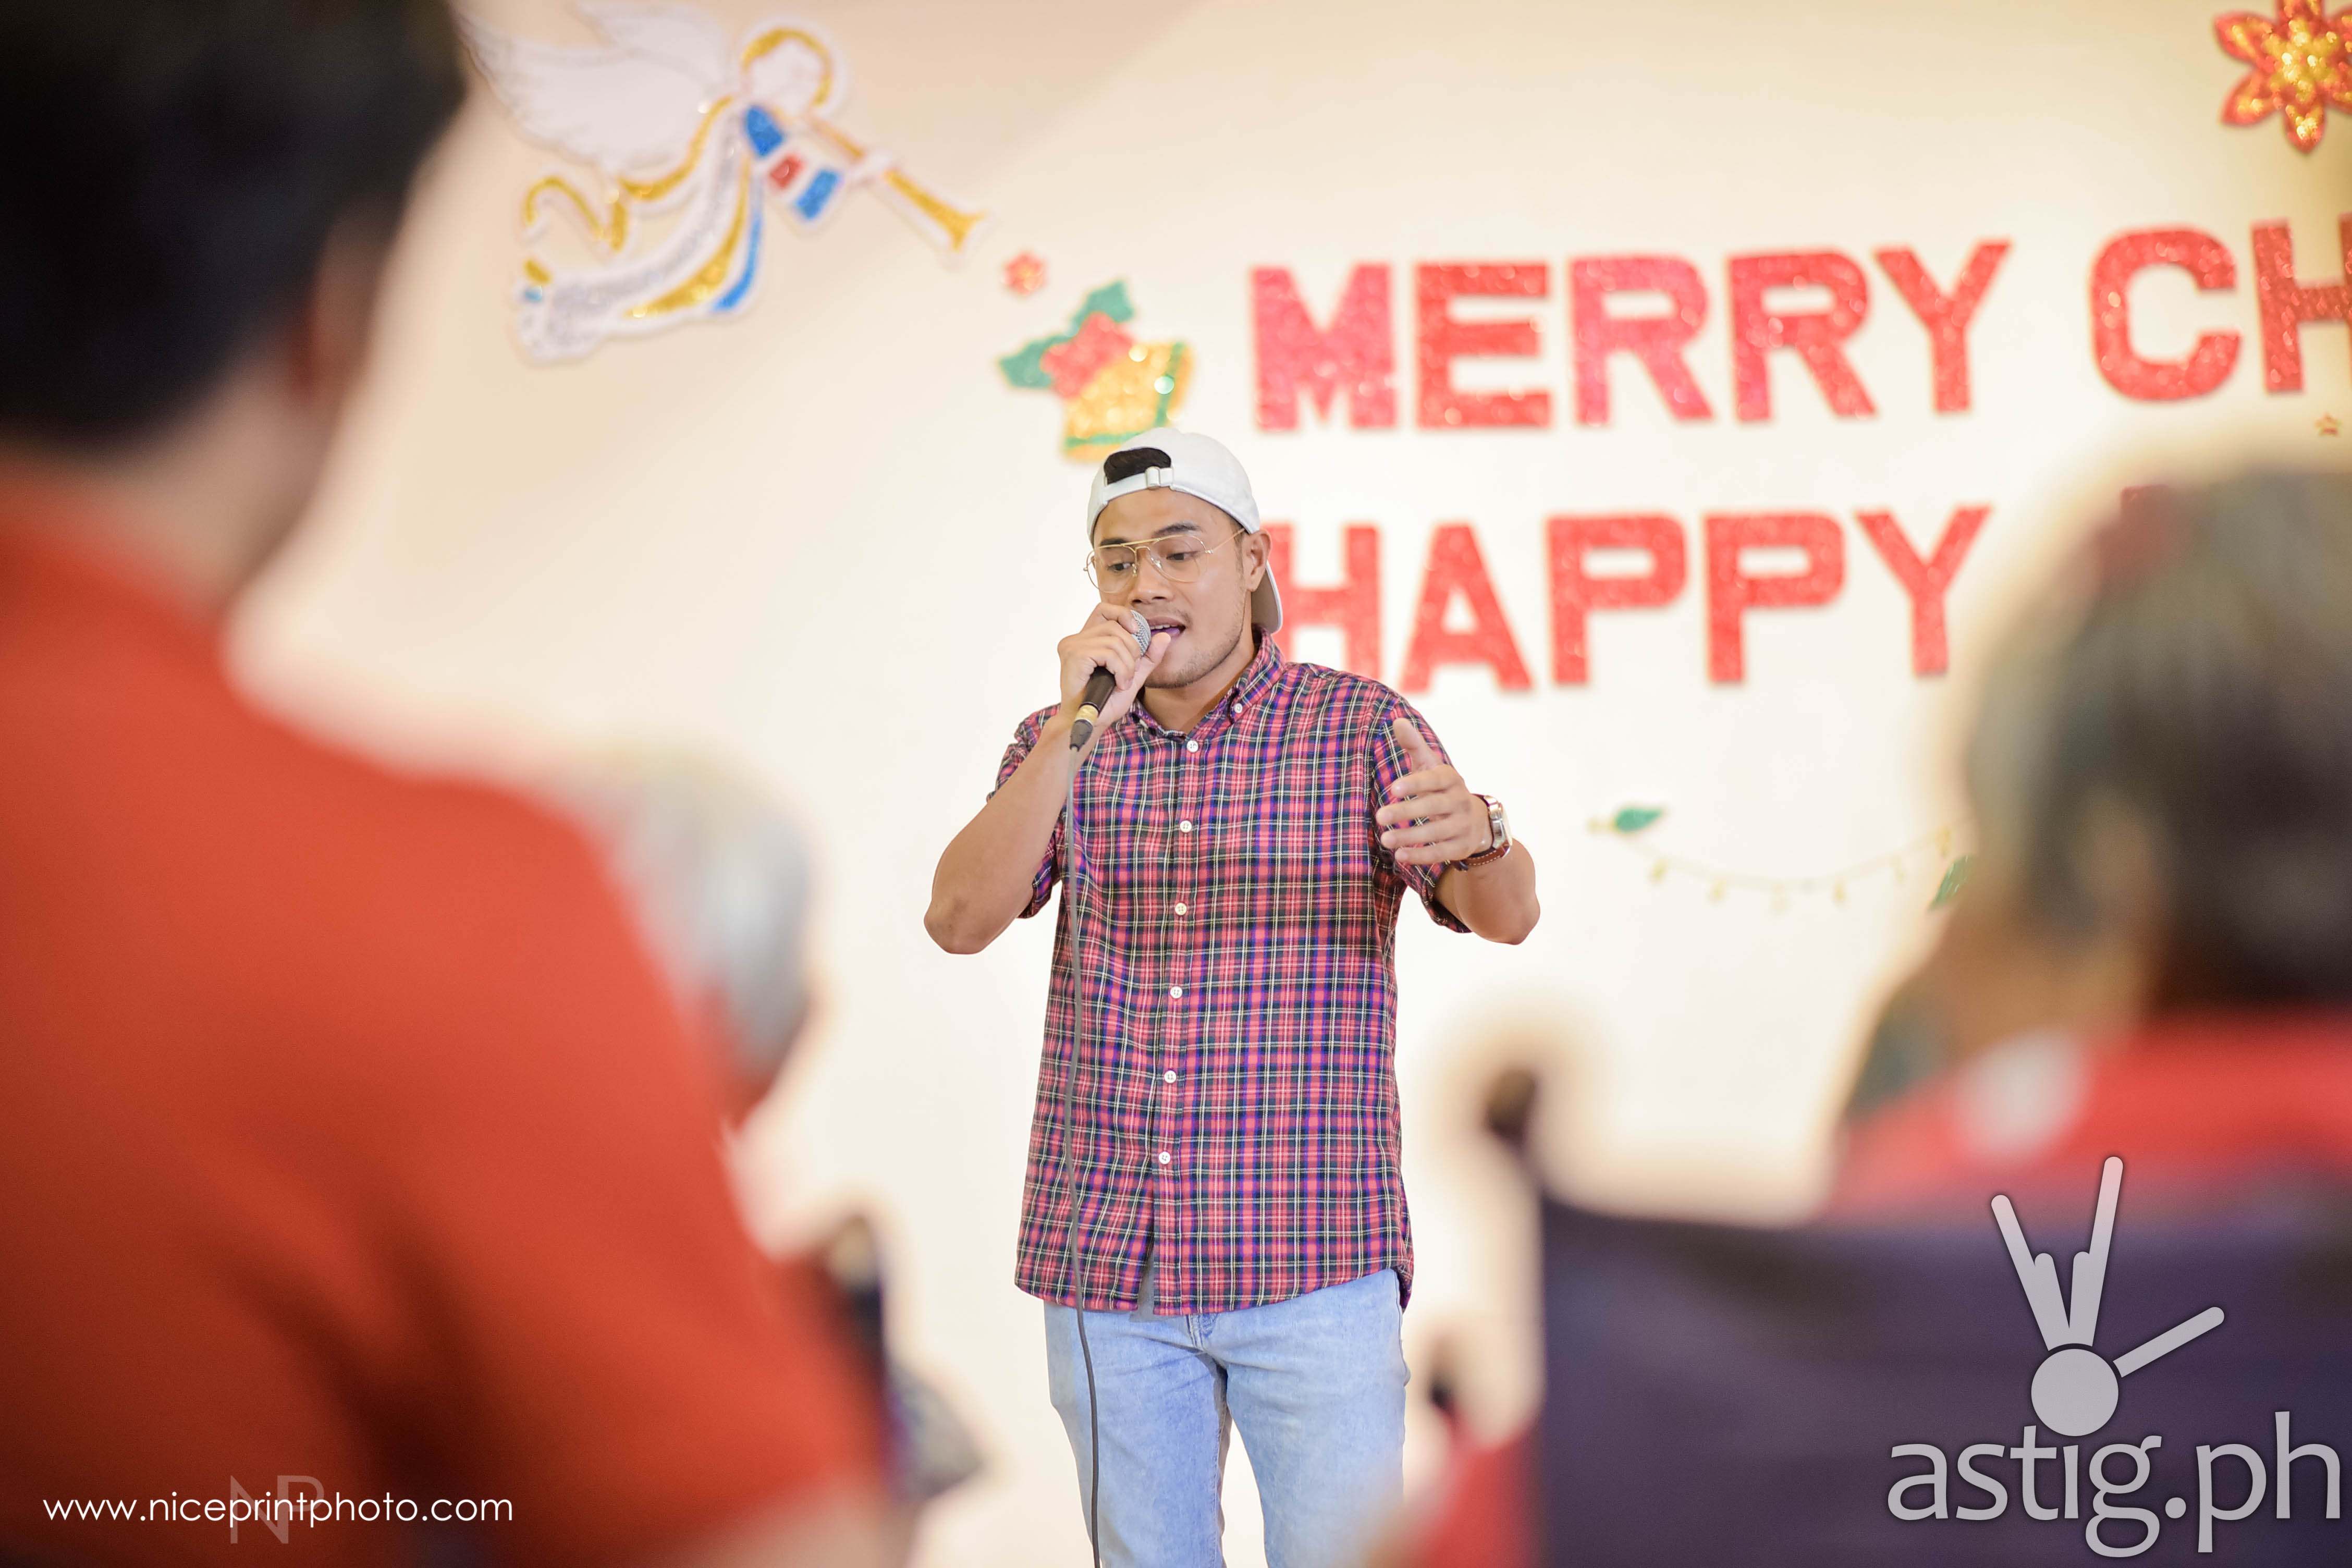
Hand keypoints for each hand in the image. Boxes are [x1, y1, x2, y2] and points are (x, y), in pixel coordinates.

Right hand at [1055, 603, 1172, 732]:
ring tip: (1123, 682)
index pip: (1105, 610)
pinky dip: (1121, 669)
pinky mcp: (1074, 656)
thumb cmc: (1105, 702)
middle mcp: (1075, 639)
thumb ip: (1147, 657)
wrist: (1089, 723)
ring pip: (1114, 641)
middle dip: (1132, 650)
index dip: (1124, 616)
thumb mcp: (1133, 675)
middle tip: (1128, 673)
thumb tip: (1165, 636)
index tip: (1136, 634)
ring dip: (1127, 665)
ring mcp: (1072, 647)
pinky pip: (1108, 653)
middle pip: (1115, 626)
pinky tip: (1118, 684)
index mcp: (1085, 640)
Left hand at [1375, 716, 1490, 865]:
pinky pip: (1441, 853)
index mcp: (1450, 779)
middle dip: (1407, 812)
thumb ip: (1414, 745)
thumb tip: (1397, 720)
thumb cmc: (1441, 788)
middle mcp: (1460, 801)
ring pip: (1436, 833)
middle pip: (1433, 807)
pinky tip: (1400, 856)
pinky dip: (1421, 855)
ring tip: (1385, 839)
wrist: (1477, 821)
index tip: (1393, 788)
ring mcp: (1463, 825)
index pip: (1435, 779)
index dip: (1416, 783)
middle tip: (1380, 816)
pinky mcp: (1461, 847)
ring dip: (1410, 837)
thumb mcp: (1430, 766)